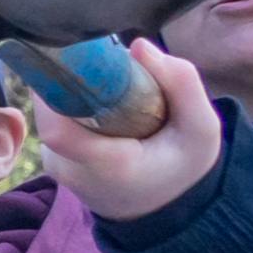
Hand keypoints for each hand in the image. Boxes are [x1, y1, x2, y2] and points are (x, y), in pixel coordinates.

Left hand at [30, 43, 223, 222]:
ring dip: (77, 92)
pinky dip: (75, 106)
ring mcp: (55, 166)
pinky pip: (55, 121)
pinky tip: (104, 109)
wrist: (159, 207)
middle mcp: (71, 169)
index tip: (76, 57)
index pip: (57, 128)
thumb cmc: (181, 166)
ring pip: (52, 113)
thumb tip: (138, 45)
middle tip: (109, 67)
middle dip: (77, 80)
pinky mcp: (51, 159)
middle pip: (53, 112)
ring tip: (113, 94)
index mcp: (107, 165)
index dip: (54, 90)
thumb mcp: (201, 129)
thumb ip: (182, 84)